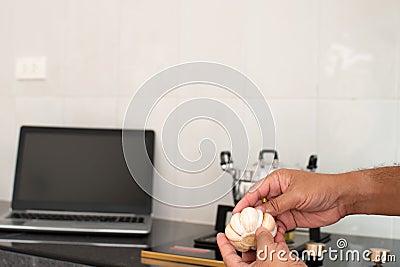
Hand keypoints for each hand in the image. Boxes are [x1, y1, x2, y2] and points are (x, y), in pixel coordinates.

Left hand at [217, 227, 305, 265]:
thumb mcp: (267, 253)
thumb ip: (262, 239)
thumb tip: (260, 230)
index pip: (228, 256)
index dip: (223, 244)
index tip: (221, 235)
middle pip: (246, 250)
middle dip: (248, 235)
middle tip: (246, 224)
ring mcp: (268, 266)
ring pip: (262, 248)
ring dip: (263, 236)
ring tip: (262, 224)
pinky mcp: (280, 264)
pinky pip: (275, 250)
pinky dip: (275, 240)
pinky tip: (276, 230)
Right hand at [233, 169, 347, 234]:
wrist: (340, 198)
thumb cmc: (322, 186)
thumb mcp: (296, 194)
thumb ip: (277, 204)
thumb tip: (262, 211)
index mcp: (277, 180)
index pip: (255, 191)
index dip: (245, 202)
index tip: (237, 211)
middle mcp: (278, 193)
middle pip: (259, 206)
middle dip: (251, 216)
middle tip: (244, 225)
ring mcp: (284, 206)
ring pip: (267, 217)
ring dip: (262, 225)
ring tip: (257, 232)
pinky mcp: (290, 218)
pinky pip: (278, 226)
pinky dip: (273, 232)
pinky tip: (271, 236)